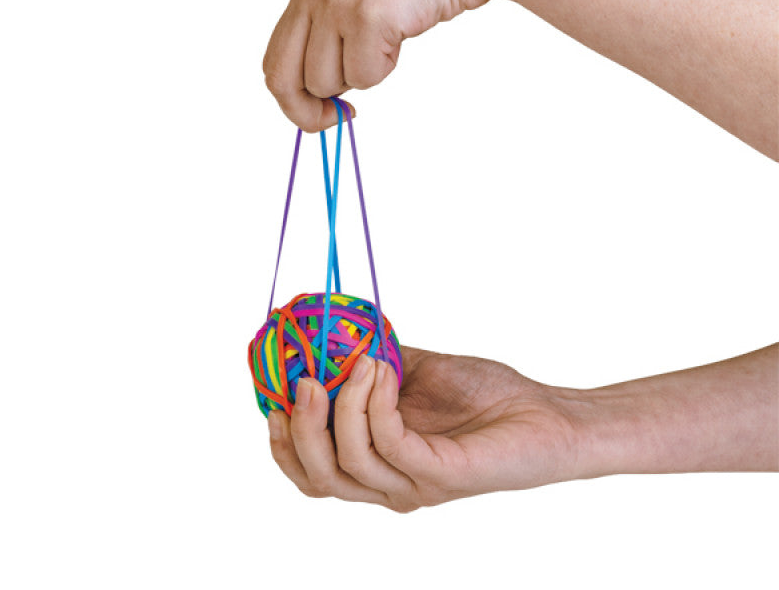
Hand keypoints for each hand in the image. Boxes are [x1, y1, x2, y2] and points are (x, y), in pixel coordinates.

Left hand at [262, 0, 491, 131]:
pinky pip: (363, 77)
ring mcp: (337, 3)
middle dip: (308, 111)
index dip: (291, 98)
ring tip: (386, 42)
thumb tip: (320, 96)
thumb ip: (331, 34)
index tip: (321, 112)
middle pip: (283, 79)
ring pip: (326, 83)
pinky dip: (385, 69)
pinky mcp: (367, 16)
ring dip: (360, 77)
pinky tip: (401, 35)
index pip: (274, 60)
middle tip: (339, 118)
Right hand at [266, 345, 578, 511]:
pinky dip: (376, 401)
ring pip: (349, 462)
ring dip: (343, 403)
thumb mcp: (413, 371)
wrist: (543, 413)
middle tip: (304, 380)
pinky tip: (384, 369)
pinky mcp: (440, 475)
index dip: (282, 439)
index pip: (310, 472)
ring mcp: (412, 484)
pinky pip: (389, 442)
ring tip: (361, 359)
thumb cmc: (482, 395)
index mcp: (375, 465)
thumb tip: (330, 332)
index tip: (273, 393)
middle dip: (300, 428)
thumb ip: (371, 362)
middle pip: (317, 478)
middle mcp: (387, 485)